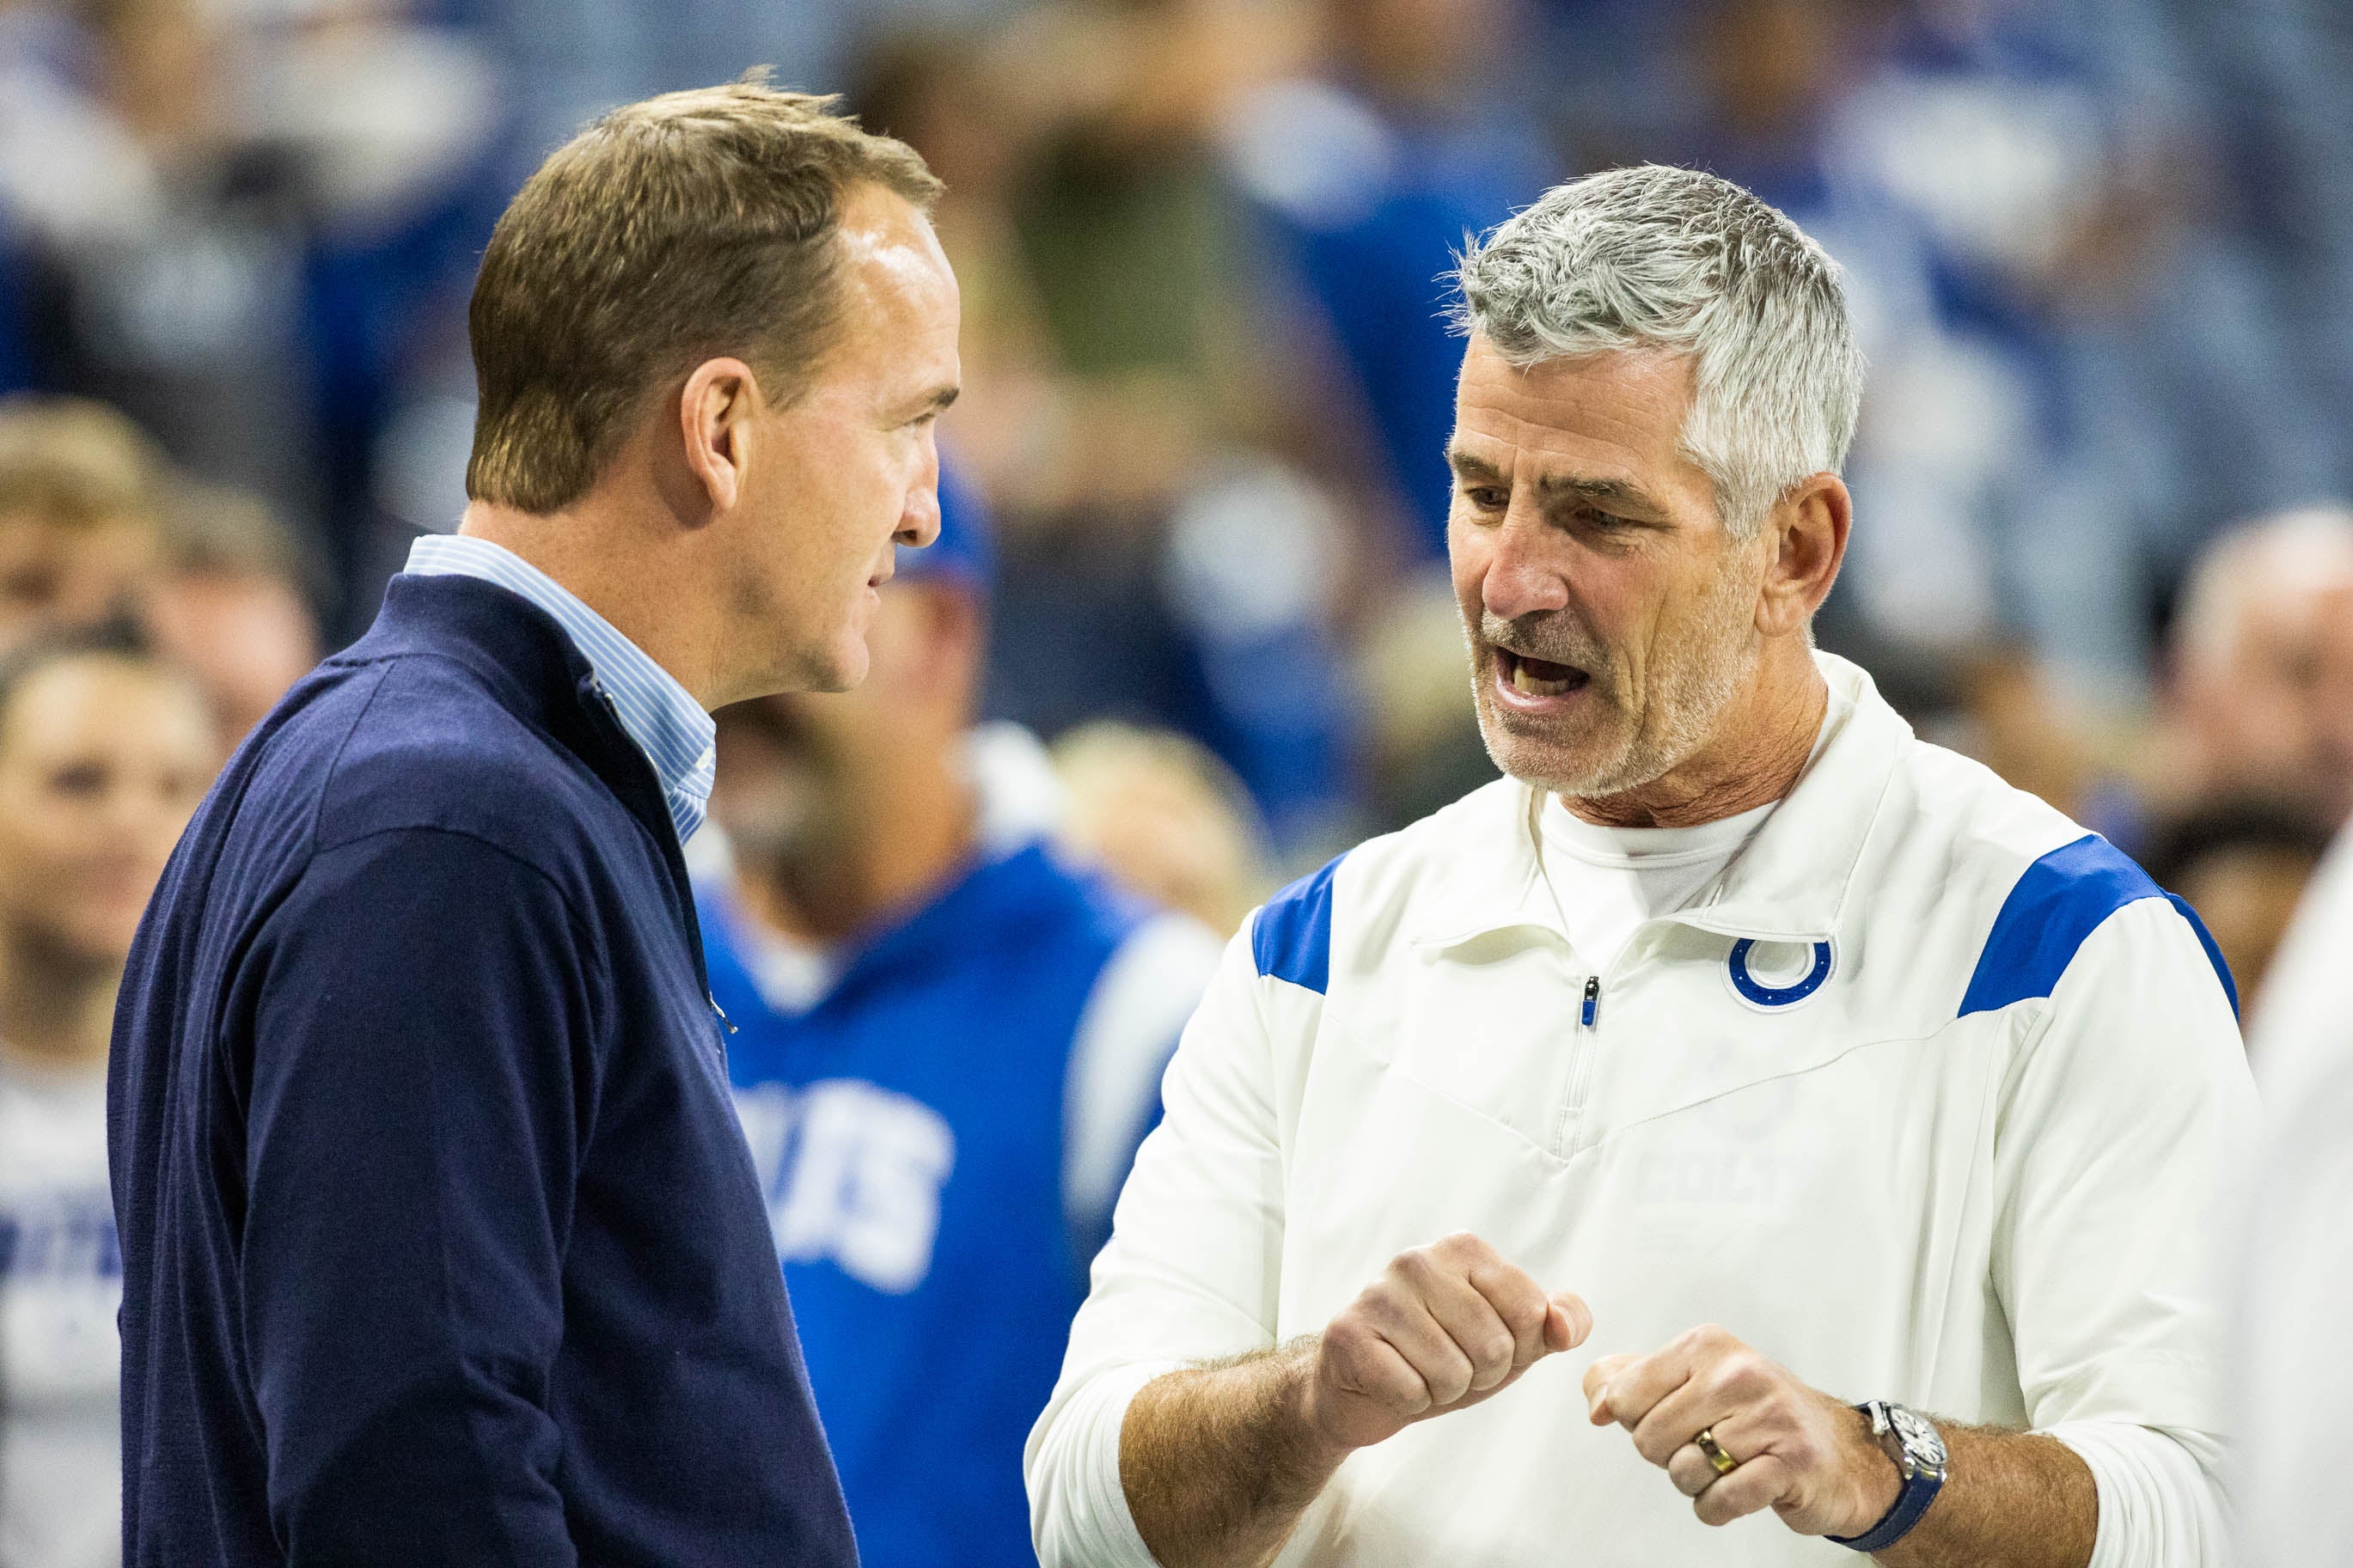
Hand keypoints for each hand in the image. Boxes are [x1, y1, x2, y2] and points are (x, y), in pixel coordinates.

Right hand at [1298, 1232, 1589, 1455]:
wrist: (1362, 1388)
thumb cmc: (1441, 1356)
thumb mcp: (1511, 1341)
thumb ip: (1555, 1324)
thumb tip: (1564, 1326)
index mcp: (1463, 1249)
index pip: (1530, 1311)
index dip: (1517, 1349)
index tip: (1483, 1346)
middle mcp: (1418, 1260)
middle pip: (1494, 1346)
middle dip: (1478, 1375)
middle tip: (1446, 1365)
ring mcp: (1378, 1293)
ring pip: (1452, 1372)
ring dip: (1442, 1390)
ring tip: (1417, 1372)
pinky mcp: (1348, 1332)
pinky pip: (1410, 1390)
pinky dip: (1409, 1401)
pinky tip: (1390, 1381)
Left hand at [1584, 1325, 1900, 1536]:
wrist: (1837, 1451)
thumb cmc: (1754, 1414)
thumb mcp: (1687, 1379)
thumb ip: (1627, 1380)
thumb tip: (1596, 1403)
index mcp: (1706, 1345)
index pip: (1625, 1394)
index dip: (1637, 1422)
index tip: (1671, 1419)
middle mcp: (1739, 1371)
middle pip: (1649, 1438)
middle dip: (1667, 1455)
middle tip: (1705, 1446)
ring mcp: (1769, 1415)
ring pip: (1683, 1471)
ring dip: (1696, 1483)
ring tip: (1727, 1464)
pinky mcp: (1791, 1461)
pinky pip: (1721, 1499)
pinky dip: (1718, 1507)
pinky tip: (1738, 1489)